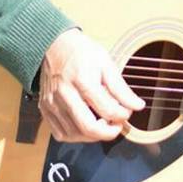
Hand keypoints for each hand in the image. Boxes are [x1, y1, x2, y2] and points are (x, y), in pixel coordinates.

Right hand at [40, 27, 144, 142]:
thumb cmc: (82, 52)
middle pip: (89, 127)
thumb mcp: (106, 63)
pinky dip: (76, 136)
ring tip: (102, 123)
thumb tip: (137, 106)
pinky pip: (60, 134)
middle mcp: (65, 93)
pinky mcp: (45, 108)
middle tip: (116, 125)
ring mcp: (52, 103)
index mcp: (83, 80)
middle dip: (108, 132)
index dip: (122, 115)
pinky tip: (85, 126)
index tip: (127, 111)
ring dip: (93, 136)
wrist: (54, 45)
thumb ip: (121, 88)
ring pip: (75, 134)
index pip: (107, 110)